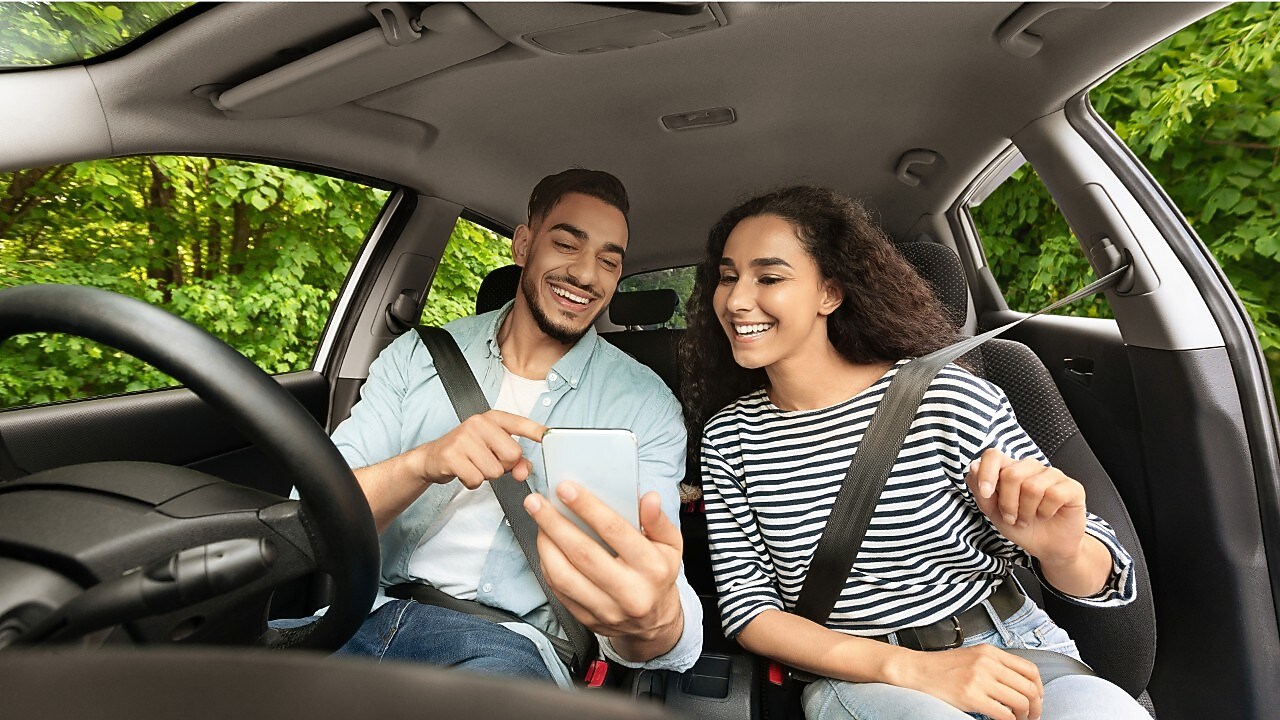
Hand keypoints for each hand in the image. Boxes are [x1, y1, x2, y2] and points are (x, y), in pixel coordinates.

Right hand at [414, 410, 545, 487]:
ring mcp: (463, 438)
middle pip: (512, 455)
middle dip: (504, 465)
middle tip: (488, 460)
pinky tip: (464, 471)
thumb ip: (515, 459)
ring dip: (486, 475)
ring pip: (495, 471)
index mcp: (492, 419)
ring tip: (474, 465)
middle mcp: (479, 423)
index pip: (519, 423)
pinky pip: (476, 479)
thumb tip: (524, 471)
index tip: (549, 435)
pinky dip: (472, 482)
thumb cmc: (468, 451)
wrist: (432, 457)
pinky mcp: (451, 455)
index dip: (536, 431)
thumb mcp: (492, 449)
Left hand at [523, 482, 683, 660]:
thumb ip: (658, 520)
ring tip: (537, 522)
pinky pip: (559, 591)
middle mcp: (630, 592)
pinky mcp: (588, 619)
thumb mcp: (671, 544)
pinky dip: (547, 565)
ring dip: (545, 545)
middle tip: (536, 502)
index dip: (587, 507)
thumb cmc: (659, 575)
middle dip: (554, 523)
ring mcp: (607, 609)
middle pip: (583, 553)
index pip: (614, 531)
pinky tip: (544, 546)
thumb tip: (648, 498)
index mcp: (652, 568)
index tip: (565, 489)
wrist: (655, 622)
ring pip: (564, 576)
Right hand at [887, 644, 1042, 719]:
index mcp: (990, 652)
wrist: (915, 670)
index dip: (1039, 688)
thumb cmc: (941, 667)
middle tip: (1032, 715)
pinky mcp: (971, 696)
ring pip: (1020, 702)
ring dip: (1024, 715)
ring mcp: (980, 679)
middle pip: (1029, 687)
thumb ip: (995, 665)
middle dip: (1036, 706)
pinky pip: (1003, 714)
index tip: (1037, 699)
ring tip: (1018, 719)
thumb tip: (1019, 684)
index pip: (1030, 669)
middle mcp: (988, 663)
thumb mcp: (972, 656)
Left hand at [966, 448, 1087, 564]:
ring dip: (1026, 511)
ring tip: (1028, 519)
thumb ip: (981, 490)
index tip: (985, 493)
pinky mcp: (1072, 487)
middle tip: (1012, 518)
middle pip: (1011, 474)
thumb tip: (974, 466)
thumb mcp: (993, 512)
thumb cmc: (1020, 527)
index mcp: (1010, 469)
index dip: (986, 473)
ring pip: (1032, 486)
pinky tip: (1047, 515)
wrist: (1046, 548)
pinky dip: (1046, 512)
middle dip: (1008, 504)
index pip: (994, 455)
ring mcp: (1053, 475)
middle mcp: (1031, 467)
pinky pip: (1054, 495)